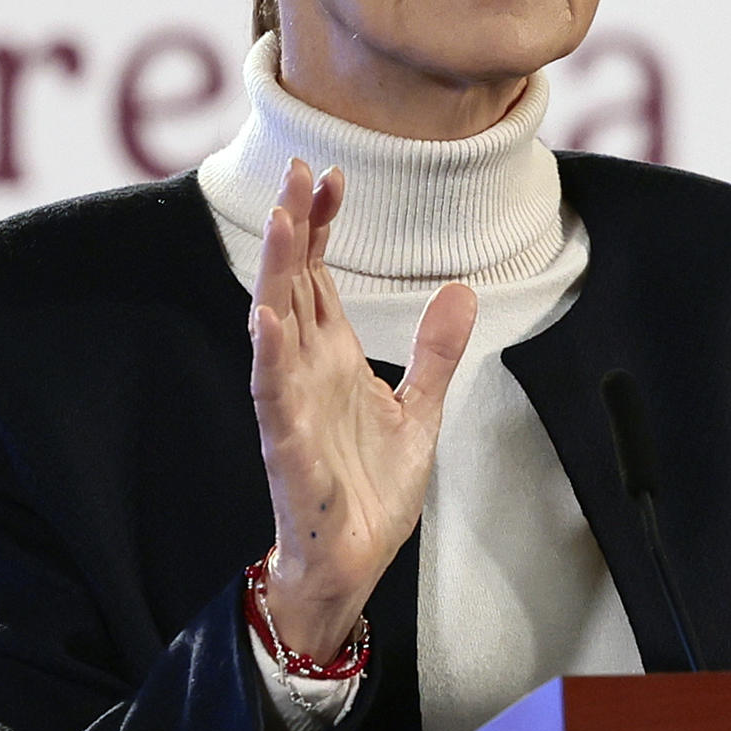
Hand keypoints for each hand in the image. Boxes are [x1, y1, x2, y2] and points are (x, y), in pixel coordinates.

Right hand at [249, 158, 475, 661]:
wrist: (354, 561)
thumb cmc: (371, 488)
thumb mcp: (420, 410)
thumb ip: (436, 351)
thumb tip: (462, 288)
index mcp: (333, 357)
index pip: (319, 275)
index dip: (319, 225)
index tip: (329, 175)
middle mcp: (306, 370)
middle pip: (293, 284)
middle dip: (293, 228)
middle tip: (296, 169)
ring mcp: (292, 404)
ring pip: (276, 326)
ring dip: (275, 274)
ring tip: (278, 221)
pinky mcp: (288, 446)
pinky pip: (274, 395)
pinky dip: (270, 356)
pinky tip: (268, 320)